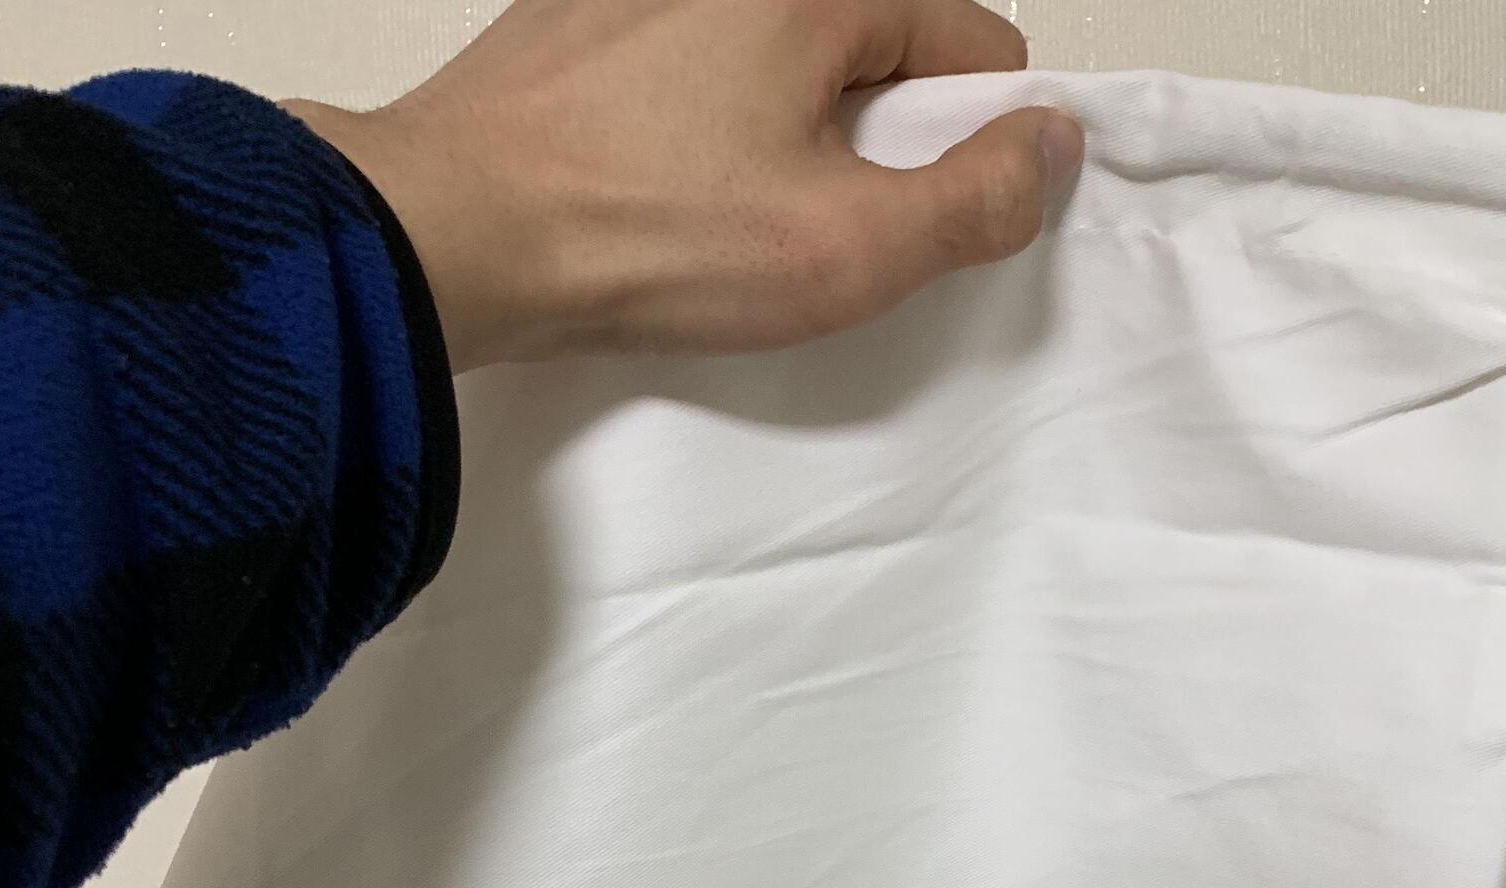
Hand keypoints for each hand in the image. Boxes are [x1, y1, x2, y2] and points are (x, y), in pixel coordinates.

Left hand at [286, 0, 1083, 371]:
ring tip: (740, 222)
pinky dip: (710, 123)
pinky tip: (673, 195)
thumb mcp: (849, 248)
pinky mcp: (579, 21)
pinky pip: (695, 64)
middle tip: (828, 231)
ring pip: (780, 55)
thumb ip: (977, 201)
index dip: (977, 138)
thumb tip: (1051, 146)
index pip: (969, 38)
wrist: (453, 234)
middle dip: (880, 136)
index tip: (935, 214)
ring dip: (792, 131)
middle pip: (874, 41)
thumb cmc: (650, 238)